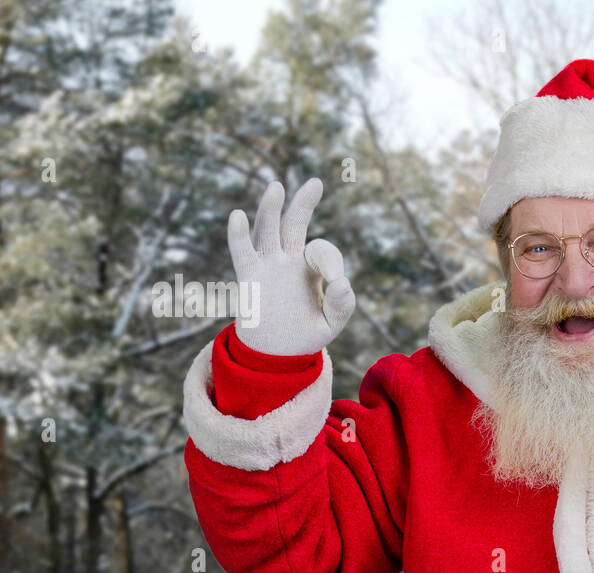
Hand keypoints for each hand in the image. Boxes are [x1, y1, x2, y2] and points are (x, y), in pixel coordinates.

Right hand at [227, 178, 354, 355]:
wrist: (276, 355)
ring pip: (268, 231)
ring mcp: (268, 266)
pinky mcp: (250, 277)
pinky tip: (237, 216)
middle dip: (303, 204)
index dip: (330, 261)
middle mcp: (288, 260)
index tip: (336, 282)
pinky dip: (239, 234)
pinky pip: (243, 252)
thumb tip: (343, 282)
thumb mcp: (331, 323)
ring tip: (277, 186)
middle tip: (316, 183)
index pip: (322, 251)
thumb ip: (342, 305)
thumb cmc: (305, 335)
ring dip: (271, 209)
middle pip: (293, 225)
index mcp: (310, 268)